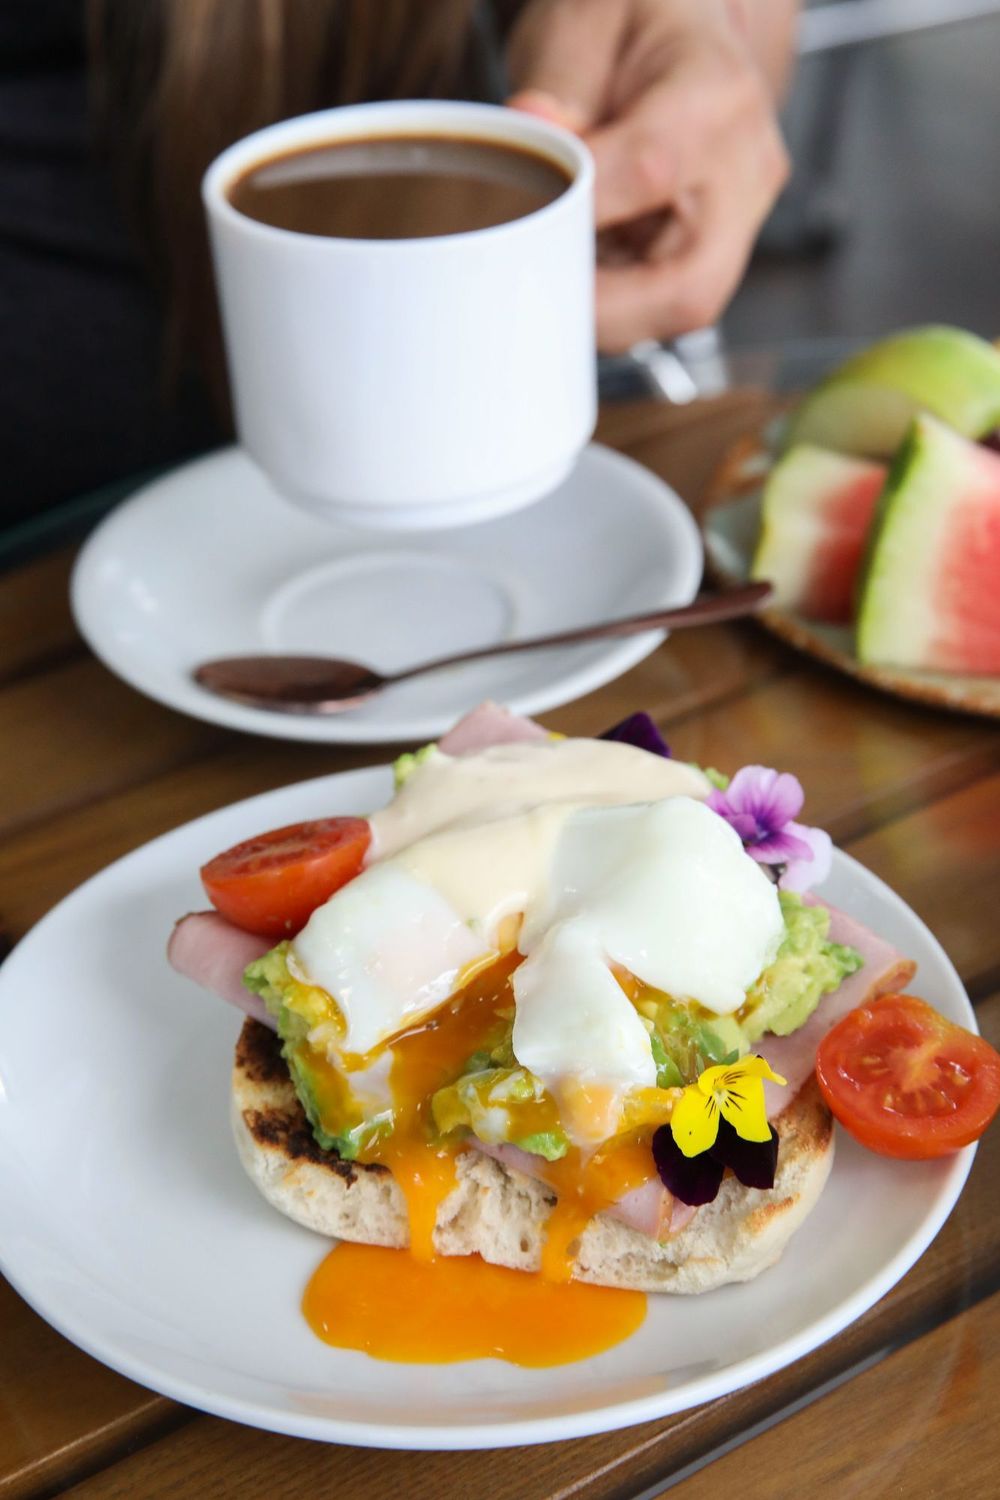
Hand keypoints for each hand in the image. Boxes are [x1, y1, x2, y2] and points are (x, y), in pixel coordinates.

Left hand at [507, 0, 791, 351]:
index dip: (578, 213)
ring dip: (604, 314)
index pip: (650, 171)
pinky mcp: (719, 253)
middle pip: (689, 290)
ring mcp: (739, 221)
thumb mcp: (586, 18)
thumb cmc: (634, 21)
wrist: (681, 31)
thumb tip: (528, 132)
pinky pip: (665, 306)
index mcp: (714, 94)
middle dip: (604, 312)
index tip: (522, 225)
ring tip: (550, 274)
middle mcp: (744, 169)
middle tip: (536, 293)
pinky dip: (613, 306)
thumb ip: (558, 81)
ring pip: (678, 312)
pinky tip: (576, 271)